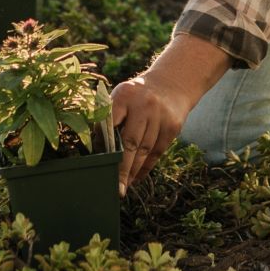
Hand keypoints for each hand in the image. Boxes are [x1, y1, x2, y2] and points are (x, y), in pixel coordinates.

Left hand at [110, 74, 191, 191]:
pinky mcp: (172, 126)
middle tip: (115, 187)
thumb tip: (97, 148)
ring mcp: (160, 116)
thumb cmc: (136, 96)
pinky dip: (147, 167)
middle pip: (130, 142)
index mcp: (125, 95)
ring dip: (134, 171)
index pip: (111, 122)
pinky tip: (137, 177)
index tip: (99, 162)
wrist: (171, 83)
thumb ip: (109, 117)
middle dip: (121, 167)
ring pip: (145, 150)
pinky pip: (158, 151)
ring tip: (124, 186)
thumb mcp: (121, 97)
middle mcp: (144, 105)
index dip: (104, 144)